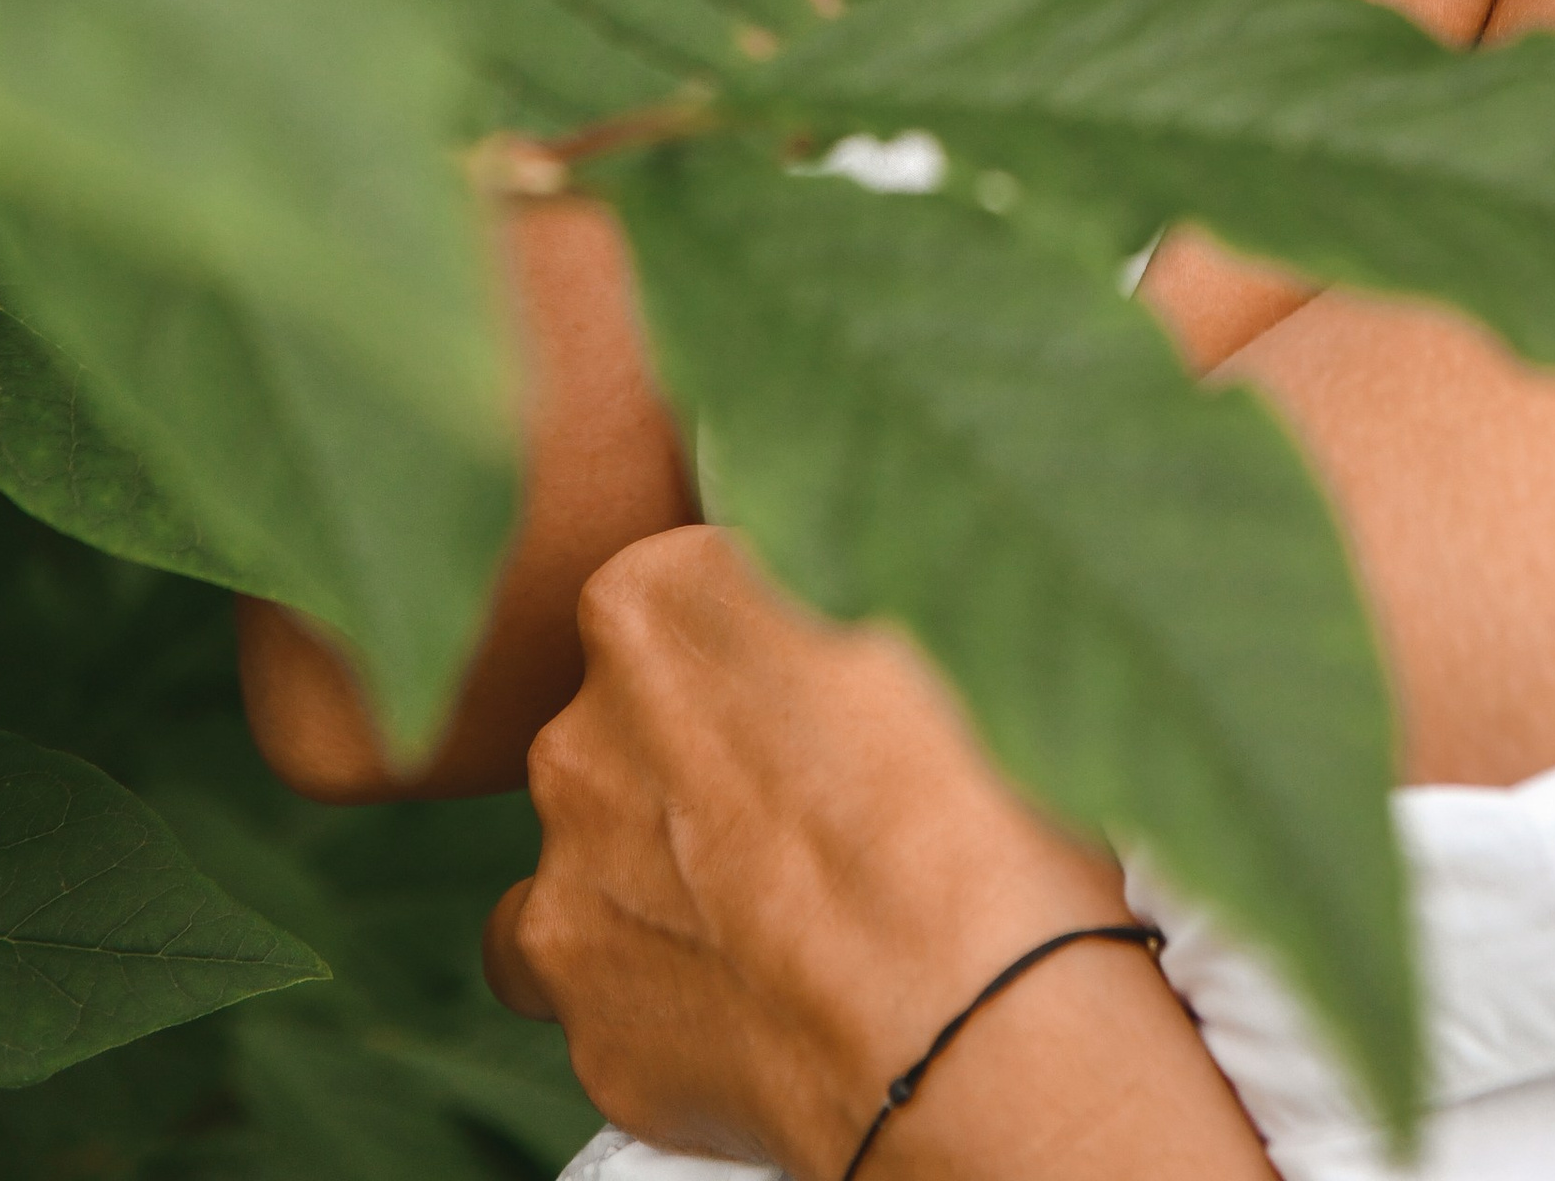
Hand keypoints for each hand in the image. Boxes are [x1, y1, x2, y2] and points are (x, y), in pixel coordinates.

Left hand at [484, 526, 1265, 1179]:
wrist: (973, 1024)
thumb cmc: (987, 807)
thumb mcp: (947, 611)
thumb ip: (863, 558)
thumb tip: (872, 530)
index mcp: (661, 595)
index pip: (699, 587)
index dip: (777, 639)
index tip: (838, 688)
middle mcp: (581, 724)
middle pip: (638, 713)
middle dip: (713, 749)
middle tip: (828, 803)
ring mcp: (566, 874)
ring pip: (592, 840)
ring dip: (662, 856)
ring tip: (787, 904)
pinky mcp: (581, 1009)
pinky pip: (575, 969)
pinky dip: (636, 972)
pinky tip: (732, 984)